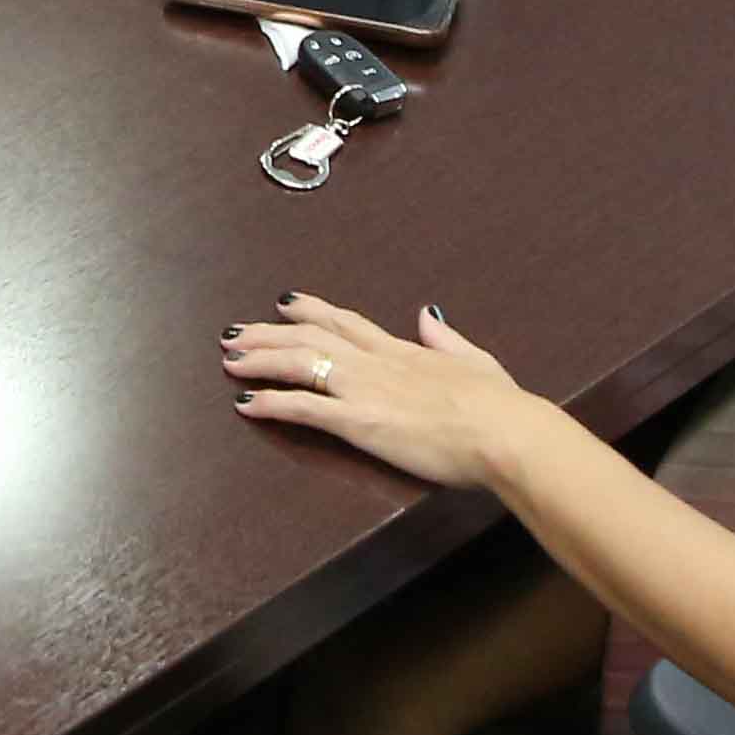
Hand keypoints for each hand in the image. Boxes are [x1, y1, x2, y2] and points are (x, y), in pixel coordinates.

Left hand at [222, 293, 549, 490]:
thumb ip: (445, 338)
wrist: (504, 432)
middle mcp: (375, 363)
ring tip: (230, 359)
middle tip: (236, 333)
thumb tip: (428, 313)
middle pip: (310, 337)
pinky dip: (271, 402)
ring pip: (298, 363)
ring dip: (259, 359)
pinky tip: (246, 402)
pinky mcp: (358, 421)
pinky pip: (303, 407)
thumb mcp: (475, 360)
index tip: (284, 302)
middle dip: (269, 333)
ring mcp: (363, 389)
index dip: (311, 310)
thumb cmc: (498, 406)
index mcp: (403, 351)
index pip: (346, 323)